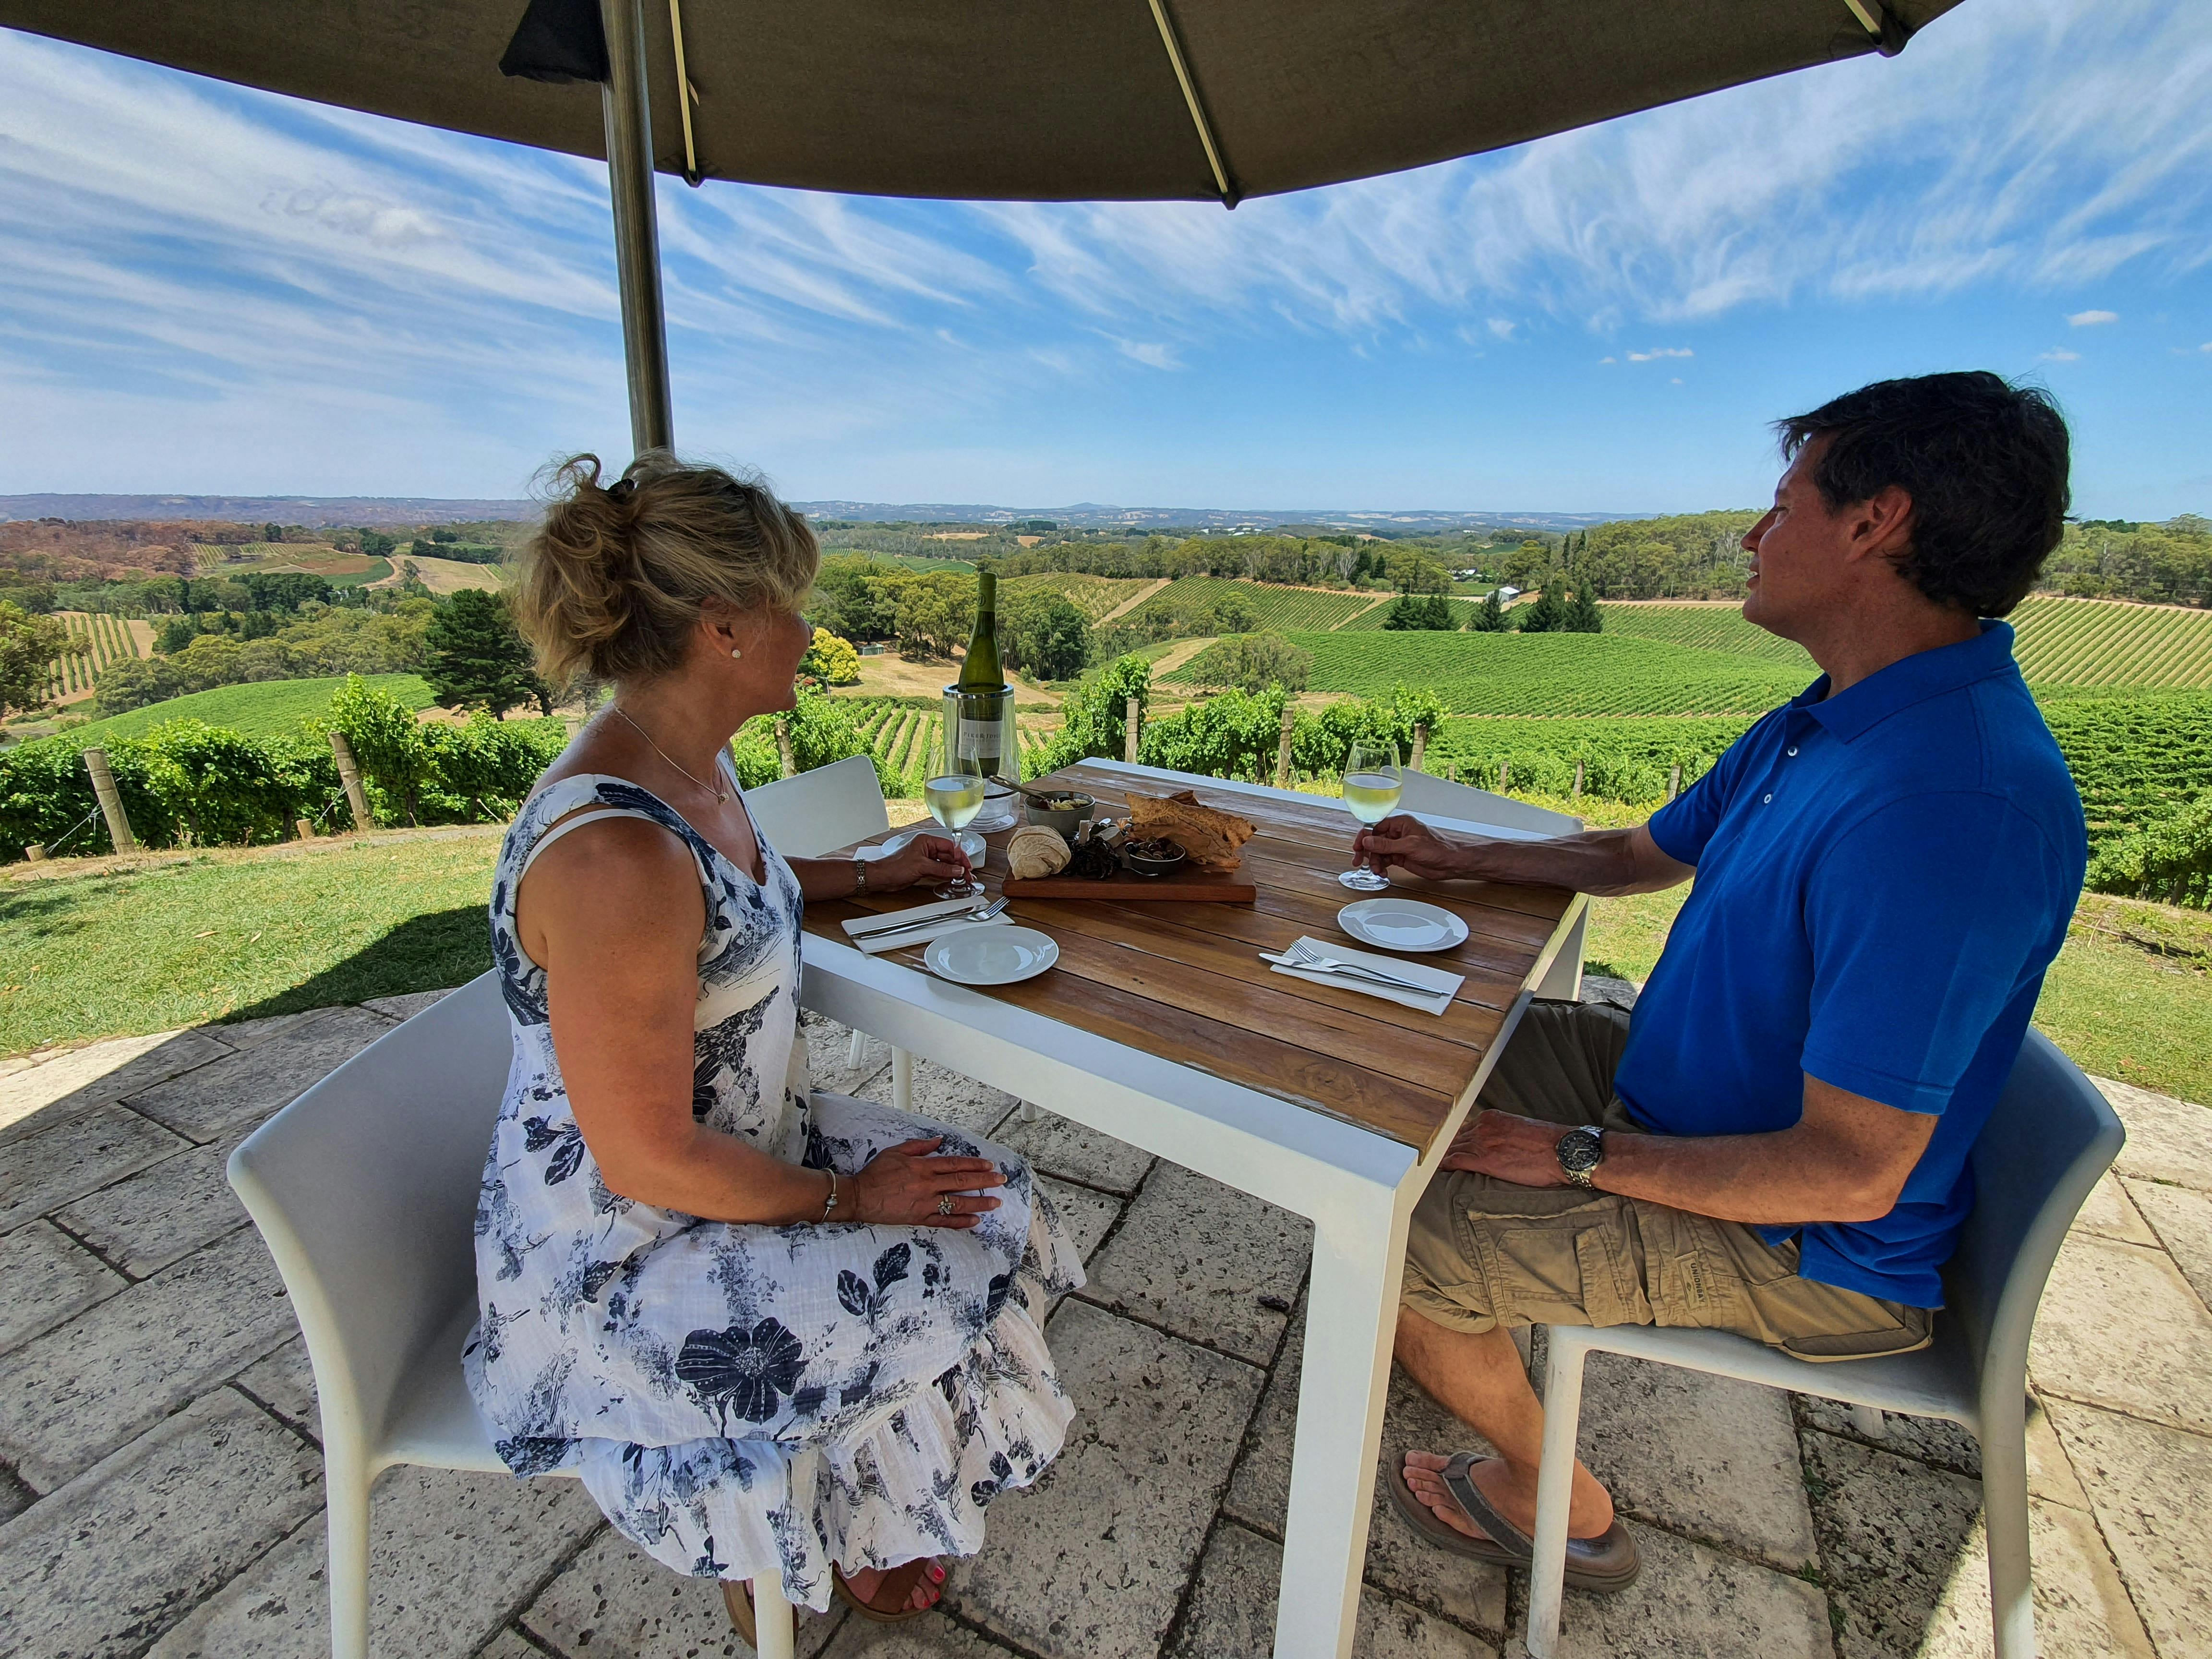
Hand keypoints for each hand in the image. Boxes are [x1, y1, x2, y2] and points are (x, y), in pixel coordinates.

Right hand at [848, 1137, 1005, 1228]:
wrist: (859, 1196)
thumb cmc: (875, 1173)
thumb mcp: (895, 1151)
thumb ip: (919, 1146)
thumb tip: (938, 1140)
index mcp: (922, 1166)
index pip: (955, 1163)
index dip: (974, 1164)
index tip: (989, 1165)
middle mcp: (927, 1184)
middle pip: (961, 1181)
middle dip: (984, 1181)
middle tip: (1000, 1181)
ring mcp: (924, 1203)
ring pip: (957, 1202)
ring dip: (979, 1202)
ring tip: (995, 1202)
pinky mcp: (919, 1218)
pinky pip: (944, 1221)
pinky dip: (960, 1221)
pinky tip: (975, 1221)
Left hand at [870, 835, 972, 892]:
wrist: (882, 877)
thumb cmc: (894, 866)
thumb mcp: (921, 866)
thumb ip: (941, 868)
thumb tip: (957, 869)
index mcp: (926, 841)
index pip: (949, 846)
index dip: (959, 856)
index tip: (966, 865)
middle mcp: (926, 848)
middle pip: (948, 855)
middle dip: (958, 865)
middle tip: (967, 874)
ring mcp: (925, 859)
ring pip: (944, 864)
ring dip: (953, 871)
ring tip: (963, 877)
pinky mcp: (923, 868)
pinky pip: (939, 870)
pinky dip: (946, 874)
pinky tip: (952, 878)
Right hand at [1352, 814, 1474, 882]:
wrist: (1451, 863)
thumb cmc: (1437, 849)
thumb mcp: (1409, 845)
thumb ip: (1386, 844)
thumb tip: (1367, 840)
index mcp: (1400, 824)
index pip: (1375, 827)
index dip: (1364, 837)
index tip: (1357, 848)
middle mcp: (1398, 833)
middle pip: (1374, 840)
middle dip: (1367, 851)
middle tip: (1359, 861)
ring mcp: (1399, 846)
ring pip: (1379, 852)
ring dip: (1374, 861)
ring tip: (1377, 870)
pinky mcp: (1401, 857)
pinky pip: (1385, 861)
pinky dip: (1381, 867)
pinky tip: (1383, 872)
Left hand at [1440, 1110, 1569, 1185]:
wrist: (1564, 1151)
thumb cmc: (1548, 1145)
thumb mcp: (1519, 1131)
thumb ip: (1501, 1135)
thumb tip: (1495, 1146)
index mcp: (1492, 1118)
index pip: (1463, 1128)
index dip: (1452, 1140)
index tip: (1444, 1146)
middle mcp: (1484, 1126)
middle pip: (1454, 1137)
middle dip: (1443, 1148)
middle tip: (1429, 1157)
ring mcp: (1483, 1142)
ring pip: (1452, 1148)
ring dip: (1440, 1156)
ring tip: (1428, 1165)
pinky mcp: (1485, 1160)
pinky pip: (1456, 1161)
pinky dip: (1444, 1165)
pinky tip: (1436, 1170)